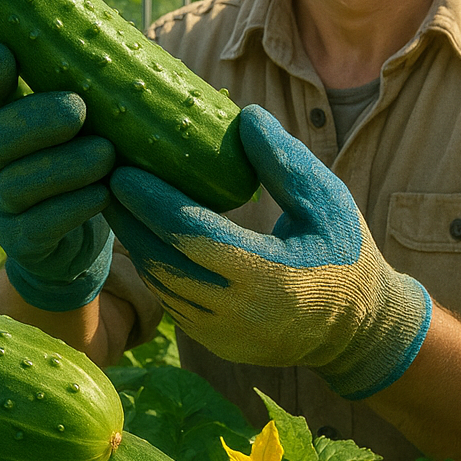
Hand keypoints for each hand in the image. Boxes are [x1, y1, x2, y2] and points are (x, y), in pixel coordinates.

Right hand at [0, 41, 114, 311]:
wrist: (79, 239)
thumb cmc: (84, 159)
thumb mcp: (81, 121)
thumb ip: (79, 83)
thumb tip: (108, 35)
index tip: (0, 52)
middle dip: (32, 121)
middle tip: (76, 109)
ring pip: (16, 184)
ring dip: (63, 167)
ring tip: (105, 154)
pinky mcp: (20, 243)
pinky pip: (38, 227)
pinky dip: (72, 208)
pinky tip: (102, 195)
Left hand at [103, 105, 430, 398]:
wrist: (358, 331)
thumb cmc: (345, 253)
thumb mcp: (327, 201)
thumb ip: (284, 161)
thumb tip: (244, 116)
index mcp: (268, 275)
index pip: (191, 235)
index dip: (151, 203)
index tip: (122, 170)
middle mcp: (238, 313)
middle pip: (162, 261)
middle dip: (128, 219)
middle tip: (102, 177)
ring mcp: (222, 334)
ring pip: (160, 284)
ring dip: (135, 243)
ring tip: (114, 201)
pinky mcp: (214, 343)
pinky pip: (171, 301)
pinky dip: (154, 266)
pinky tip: (141, 234)